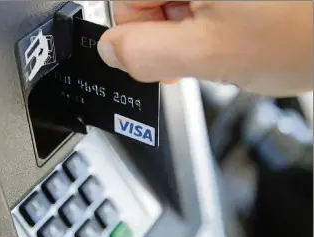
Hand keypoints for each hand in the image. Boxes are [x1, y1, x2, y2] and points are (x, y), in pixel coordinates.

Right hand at [98, 1, 312, 96]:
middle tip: (198, 56)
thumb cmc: (302, 37)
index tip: (160, 62)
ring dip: (189, 32)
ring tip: (224, 45)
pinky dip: (207, 23)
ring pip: (175, 4)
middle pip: (149, 1)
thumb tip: (110, 50)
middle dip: (167, 36)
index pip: (124, 0)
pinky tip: (231, 34)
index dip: (135, 38)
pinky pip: (198, 4)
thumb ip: (147, 53)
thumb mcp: (209, 55)